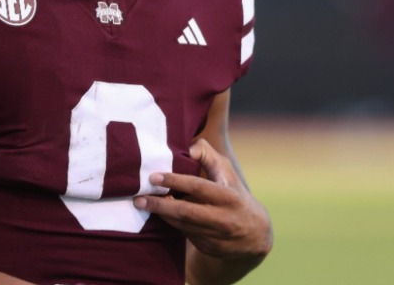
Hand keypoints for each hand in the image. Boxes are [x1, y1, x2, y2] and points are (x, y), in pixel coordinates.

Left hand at [133, 138, 271, 260]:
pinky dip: (169, 223)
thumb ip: (208, 157)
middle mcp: (222, 219)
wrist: (254, 235)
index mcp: (228, 197)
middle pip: (185, 212)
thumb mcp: (227, 174)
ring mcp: (214, 236)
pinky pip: (183, 234)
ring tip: (142, 203)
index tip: (153, 176)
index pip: (198, 187)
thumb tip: (188, 146)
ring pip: (181, 225)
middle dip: (160, 205)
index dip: (175, 181)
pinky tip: (157, 214)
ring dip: (161, 214)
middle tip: (138, 199)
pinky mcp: (207, 247)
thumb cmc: (234, 195)